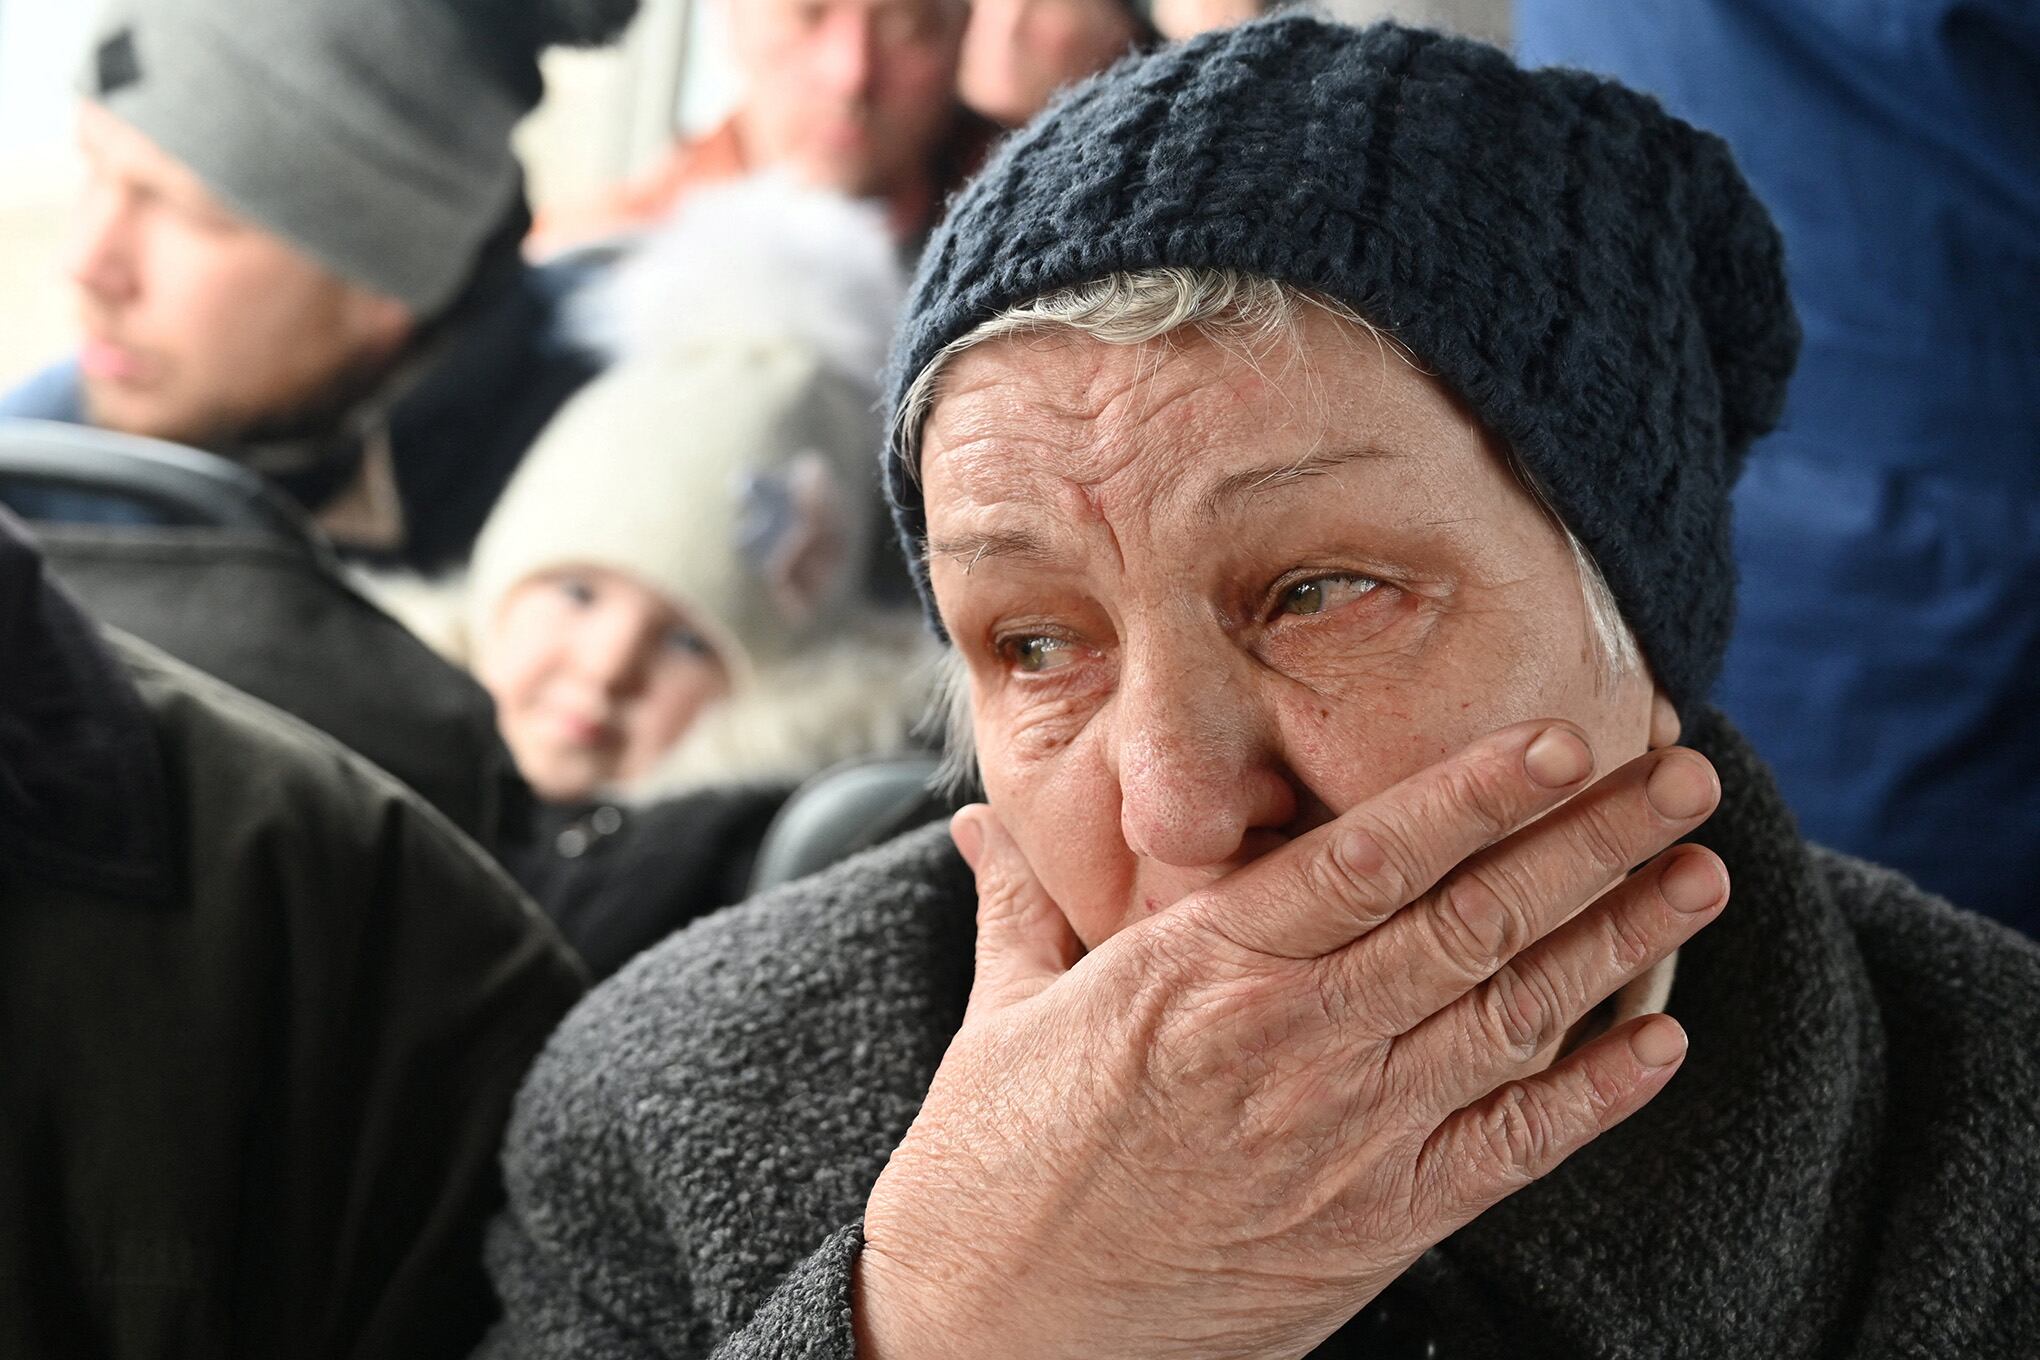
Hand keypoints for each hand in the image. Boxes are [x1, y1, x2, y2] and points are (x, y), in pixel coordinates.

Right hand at [854, 721, 1726, 1359]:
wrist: (995, 1346)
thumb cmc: (988, 1177)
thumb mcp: (1003, 1018)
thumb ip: (1022, 904)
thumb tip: (983, 820)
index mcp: (1196, 973)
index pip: (1368, 857)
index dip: (1477, 793)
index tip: (1563, 739)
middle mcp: (1289, 1046)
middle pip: (1472, 922)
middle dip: (1591, 843)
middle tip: (1684, 779)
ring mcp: (1343, 1143)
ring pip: (1511, 1020)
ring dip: (1618, 944)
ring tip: (1697, 878)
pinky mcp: (1372, 1231)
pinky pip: (1509, 1152)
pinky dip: (1594, 1096)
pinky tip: (1660, 1042)